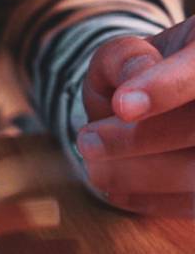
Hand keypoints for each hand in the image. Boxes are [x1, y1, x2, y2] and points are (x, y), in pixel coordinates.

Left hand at [77, 20, 194, 216]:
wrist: (167, 93)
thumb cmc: (146, 72)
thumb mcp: (127, 52)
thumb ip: (124, 58)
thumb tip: (131, 88)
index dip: (165, 87)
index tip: (121, 106)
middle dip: (139, 141)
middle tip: (86, 143)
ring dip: (143, 176)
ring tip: (95, 169)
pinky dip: (155, 201)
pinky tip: (115, 191)